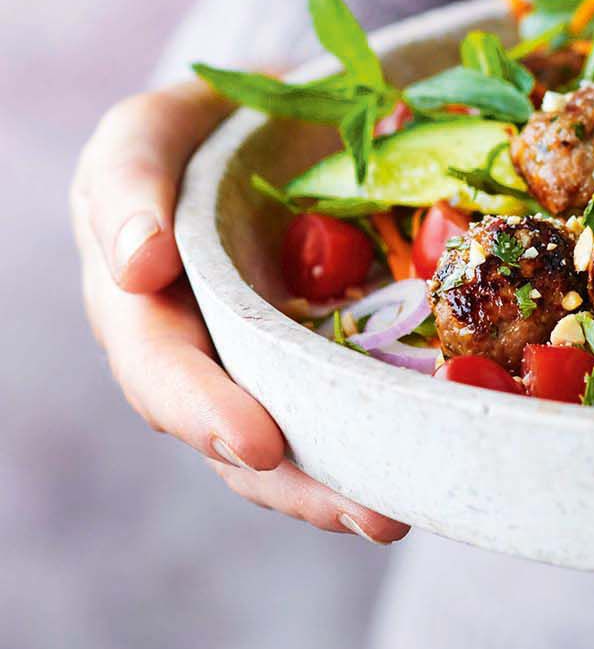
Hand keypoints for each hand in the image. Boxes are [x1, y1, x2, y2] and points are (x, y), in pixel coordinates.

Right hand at [71, 81, 409, 543]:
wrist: (260, 131)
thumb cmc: (191, 135)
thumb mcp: (147, 137)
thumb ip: (128, 187)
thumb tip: (137, 267)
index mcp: (137, 305)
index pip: (160, 369)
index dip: (205, 410)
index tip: (259, 444)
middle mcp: (193, 354)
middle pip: (229, 438)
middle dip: (295, 482)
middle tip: (366, 513)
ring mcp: (253, 367)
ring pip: (282, 448)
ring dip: (336, 489)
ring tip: (394, 517)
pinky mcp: (312, 364)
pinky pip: (332, 415)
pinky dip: (365, 450)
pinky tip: (411, 476)